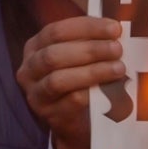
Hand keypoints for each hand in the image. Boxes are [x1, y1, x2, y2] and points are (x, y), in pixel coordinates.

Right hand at [16, 15, 123, 148]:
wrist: (73, 121)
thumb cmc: (77, 80)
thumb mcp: (77, 57)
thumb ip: (89, 41)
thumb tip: (117, 27)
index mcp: (35, 47)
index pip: (56, 31)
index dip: (86, 28)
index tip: (114, 28)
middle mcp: (29, 70)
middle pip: (54, 55)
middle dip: (89, 50)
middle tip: (117, 49)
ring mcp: (36, 94)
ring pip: (58, 79)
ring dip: (92, 72)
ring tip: (118, 68)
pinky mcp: (50, 116)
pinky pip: (70, 102)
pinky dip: (91, 93)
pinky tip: (110, 89)